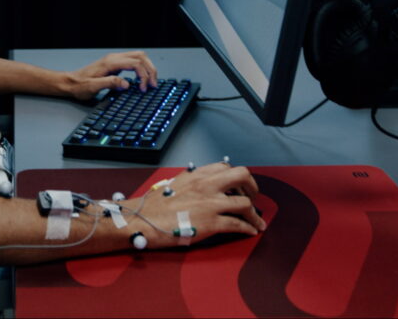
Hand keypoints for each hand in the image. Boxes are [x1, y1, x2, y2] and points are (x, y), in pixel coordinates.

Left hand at [63, 50, 158, 99]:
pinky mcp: (115, 64)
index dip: (143, 76)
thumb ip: (110, 84)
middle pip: (141, 57)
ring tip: (151, 81)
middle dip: (150, 70)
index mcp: (110, 62)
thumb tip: (126, 84)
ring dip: (148, 68)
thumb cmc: (80, 86)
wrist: (70, 83)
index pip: (135, 63)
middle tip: (153, 85)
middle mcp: (114, 58)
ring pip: (139, 57)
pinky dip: (142, 68)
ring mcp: (115, 60)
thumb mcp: (93, 87)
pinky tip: (142, 78)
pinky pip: (134, 61)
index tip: (144, 88)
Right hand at [128, 162, 266, 246]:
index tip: (239, 187)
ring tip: (257, 222)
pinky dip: (248, 228)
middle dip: (252, 188)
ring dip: (254, 214)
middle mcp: (206, 185)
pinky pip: (238, 224)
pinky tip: (250, 231)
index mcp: (196, 175)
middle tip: (253, 198)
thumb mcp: (171, 185)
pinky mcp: (210, 223)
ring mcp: (210, 203)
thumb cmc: (151, 206)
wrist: (140, 219)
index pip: (225, 167)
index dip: (237, 178)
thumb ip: (188, 183)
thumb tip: (198, 187)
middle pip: (242, 176)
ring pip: (245, 203)